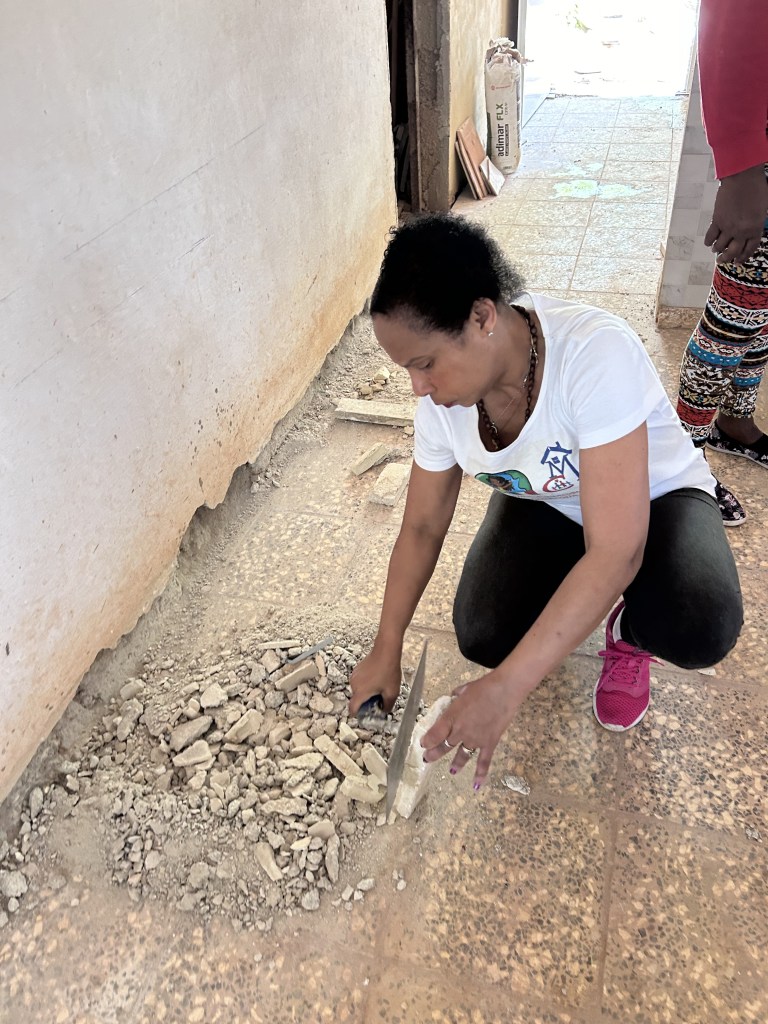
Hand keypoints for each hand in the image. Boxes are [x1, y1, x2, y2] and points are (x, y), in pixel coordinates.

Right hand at [349, 645, 401, 716]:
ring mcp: (354, 676)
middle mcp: (354, 685)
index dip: (358, 715)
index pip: (352, 709)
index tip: (366, 715)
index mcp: (360, 692)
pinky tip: (378, 679)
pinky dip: (366, 684)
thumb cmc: (389, 671)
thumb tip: (384, 711)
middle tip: (379, 699)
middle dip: (366, 702)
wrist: (386, 651)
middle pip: (357, 699)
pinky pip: (360, 682)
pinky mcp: (357, 670)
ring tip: (380, 687)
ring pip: (358, 690)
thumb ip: (387, 706)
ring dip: (367, 692)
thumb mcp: (392, 693)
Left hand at [421, 672, 525, 790]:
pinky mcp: (489, 743)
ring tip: (452, 770)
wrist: (504, 691)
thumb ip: (456, 696)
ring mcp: (475, 739)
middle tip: (428, 759)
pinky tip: (476, 785)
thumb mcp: (464, 689)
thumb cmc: (483, 687)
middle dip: (435, 753)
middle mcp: (460, 731)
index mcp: (451, 716)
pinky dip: (480, 774)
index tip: (423, 744)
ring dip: (456, 763)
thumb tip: (455, 697)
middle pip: (444, 746)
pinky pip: (483, 761)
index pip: (434, 734)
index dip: (427, 741)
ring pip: (462, 755)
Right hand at [705, 165, 767, 264]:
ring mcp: (728, 227)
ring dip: (717, 250)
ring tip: (715, 251)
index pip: (750, 249)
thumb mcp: (763, 209)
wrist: (743, 178)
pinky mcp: (717, 220)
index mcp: (755, 228)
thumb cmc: (757, 188)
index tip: (738, 261)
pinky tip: (708, 242)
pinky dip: (708, 241)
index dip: (744, 257)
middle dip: (727, 258)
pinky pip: (711, 236)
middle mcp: (741, 231)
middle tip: (722, 260)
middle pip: (733, 252)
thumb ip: (757, 222)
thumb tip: (749, 231)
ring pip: (720, 246)